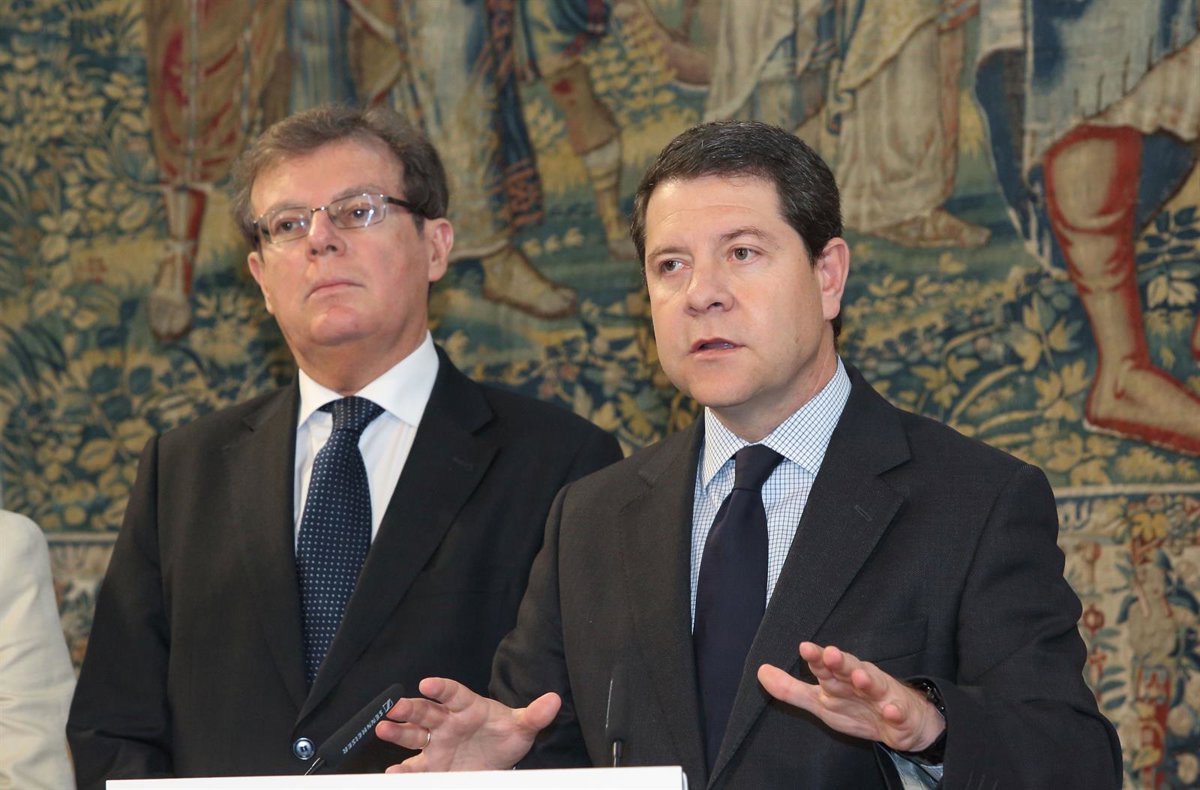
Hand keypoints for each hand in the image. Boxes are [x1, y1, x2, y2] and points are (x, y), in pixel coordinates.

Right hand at [376, 677, 560, 771]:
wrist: (498, 758)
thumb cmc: (505, 736)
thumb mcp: (522, 727)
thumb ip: (536, 715)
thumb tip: (555, 700)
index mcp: (468, 706)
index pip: (453, 693)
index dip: (441, 687)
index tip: (427, 683)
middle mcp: (448, 722)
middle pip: (426, 711)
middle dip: (410, 709)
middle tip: (394, 707)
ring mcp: (437, 743)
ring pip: (414, 734)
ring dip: (398, 732)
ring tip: (383, 728)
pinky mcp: (432, 764)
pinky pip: (415, 766)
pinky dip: (403, 769)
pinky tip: (392, 772)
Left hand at [757, 642, 944, 752]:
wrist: (902, 723)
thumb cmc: (858, 706)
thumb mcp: (821, 702)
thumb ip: (791, 690)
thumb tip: (761, 672)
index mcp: (839, 678)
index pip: (825, 666)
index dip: (816, 657)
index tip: (804, 648)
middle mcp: (860, 680)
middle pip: (850, 668)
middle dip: (841, 661)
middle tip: (831, 654)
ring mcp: (882, 695)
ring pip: (875, 685)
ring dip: (868, 680)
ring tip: (859, 676)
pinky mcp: (900, 713)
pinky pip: (898, 711)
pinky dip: (895, 710)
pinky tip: (890, 709)